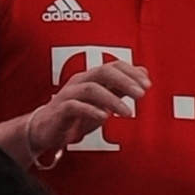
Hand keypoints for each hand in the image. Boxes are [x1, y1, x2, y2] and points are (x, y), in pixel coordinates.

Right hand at [23, 58, 146, 161]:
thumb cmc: (77, 113)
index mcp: (91, 77)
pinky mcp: (59, 110)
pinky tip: (104, 117)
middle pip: (103, 72)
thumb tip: (144, 73)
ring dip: (112, 99)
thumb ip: (121, 87)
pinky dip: (91, 110)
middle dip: (125, 81)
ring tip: (128, 112)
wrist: (46, 129)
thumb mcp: (103, 100)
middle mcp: (80, 81)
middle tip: (142, 94)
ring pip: (91, 89)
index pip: (113, 66)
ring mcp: (68, 94)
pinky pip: (75, 106)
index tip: (148, 85)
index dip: (131, 73)